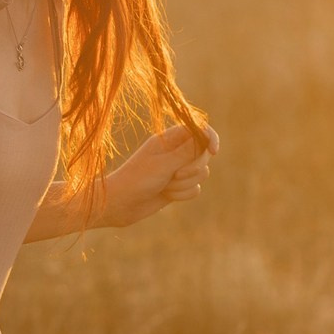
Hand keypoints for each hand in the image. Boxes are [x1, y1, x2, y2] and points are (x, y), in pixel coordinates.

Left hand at [101, 122, 219, 228]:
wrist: (120, 204)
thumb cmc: (137, 179)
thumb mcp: (164, 164)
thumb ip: (187, 151)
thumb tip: (206, 134)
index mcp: (169, 139)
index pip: (198, 130)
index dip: (210, 138)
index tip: (213, 151)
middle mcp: (175, 152)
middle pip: (204, 154)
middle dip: (194, 167)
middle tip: (176, 174)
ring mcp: (177, 170)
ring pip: (201, 173)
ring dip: (186, 183)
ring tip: (166, 186)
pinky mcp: (178, 187)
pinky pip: (195, 189)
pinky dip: (183, 194)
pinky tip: (167, 196)